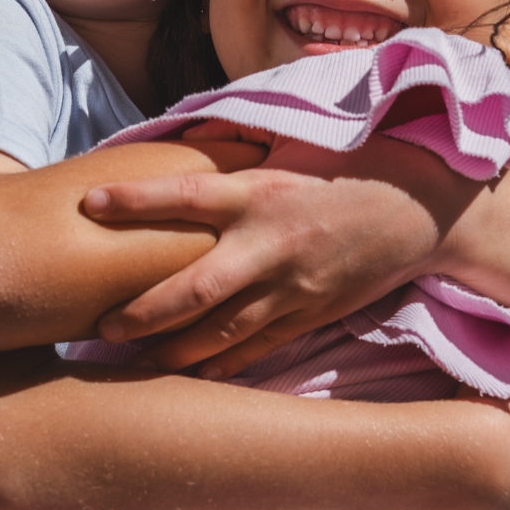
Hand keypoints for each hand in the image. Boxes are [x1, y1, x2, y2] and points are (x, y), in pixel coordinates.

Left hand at [84, 132, 476, 376]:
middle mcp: (271, 243)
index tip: (89, 202)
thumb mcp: (293, 142)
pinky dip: (225, 363)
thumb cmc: (350, 163)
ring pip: (224, 331)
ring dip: (176, 350)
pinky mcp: (313, 312)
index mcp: (261, 191)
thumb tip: (185, 135)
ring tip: (133, 361)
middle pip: (197, 288)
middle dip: (145, 312)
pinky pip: (261, 347)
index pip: (187, 195)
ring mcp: (294, 285)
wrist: (419, 206)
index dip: (137, 200)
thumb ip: (237, 148)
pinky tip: (193, 374)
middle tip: (101, 327)